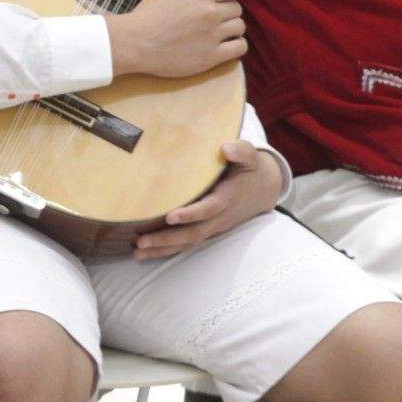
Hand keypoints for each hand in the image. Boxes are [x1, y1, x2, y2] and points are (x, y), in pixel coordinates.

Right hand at [105, 0, 245, 79]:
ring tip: (219, 33)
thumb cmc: (146, 16)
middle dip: (226, 12)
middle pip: (237, 9)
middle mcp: (211, 13)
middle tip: (213, 19)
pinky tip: (225, 45)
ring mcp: (213, 35)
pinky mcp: (212, 56)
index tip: (220, 0)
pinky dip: (235, 45)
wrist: (135, 43)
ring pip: (240, 27)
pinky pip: (239, 48)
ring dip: (231, 29)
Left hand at [133, 139, 285, 258]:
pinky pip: (188, 243)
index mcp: (227, 197)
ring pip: (189, 242)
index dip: (191, 214)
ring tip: (137, 252)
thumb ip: (241, 151)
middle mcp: (220, 217)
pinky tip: (146, 253)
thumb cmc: (251, 169)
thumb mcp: (250, 156)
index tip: (170, 216)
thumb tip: (225, 148)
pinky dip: (167, 249)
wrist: (264, 189)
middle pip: (194, 232)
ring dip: (163, 248)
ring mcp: (214, 226)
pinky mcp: (208, 229)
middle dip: (167, 238)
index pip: (209, 208)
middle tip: (141, 242)